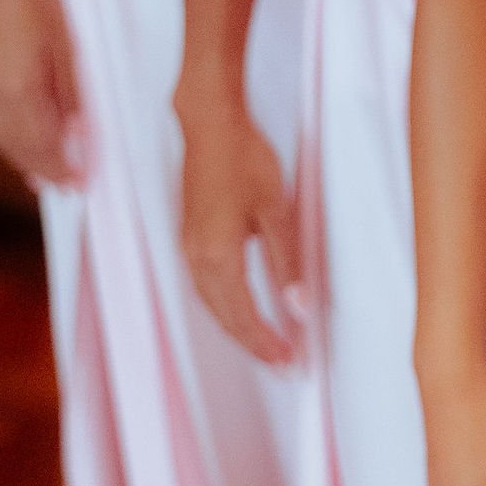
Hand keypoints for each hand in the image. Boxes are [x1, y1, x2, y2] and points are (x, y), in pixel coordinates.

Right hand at [0, 0, 84, 184]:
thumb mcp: (69, 44)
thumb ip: (73, 94)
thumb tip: (81, 134)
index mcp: (18, 88)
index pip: (41, 145)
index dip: (62, 168)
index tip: (81, 184)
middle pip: (18, 148)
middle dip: (43, 170)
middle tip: (68, 185)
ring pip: (0, 137)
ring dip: (23, 157)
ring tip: (46, 171)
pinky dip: (8, 137)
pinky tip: (21, 139)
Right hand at [176, 89, 299, 367]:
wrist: (209, 122)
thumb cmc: (245, 159)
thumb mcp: (275, 210)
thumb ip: (285, 263)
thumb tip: (298, 308)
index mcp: (218, 256)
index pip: (243, 316)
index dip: (267, 343)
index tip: (291, 362)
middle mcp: (196, 257)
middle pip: (224, 317)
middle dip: (253, 344)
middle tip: (284, 363)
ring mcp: (188, 246)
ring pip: (212, 303)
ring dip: (238, 327)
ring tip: (266, 345)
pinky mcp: (189, 235)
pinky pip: (205, 286)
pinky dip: (225, 306)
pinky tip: (240, 308)